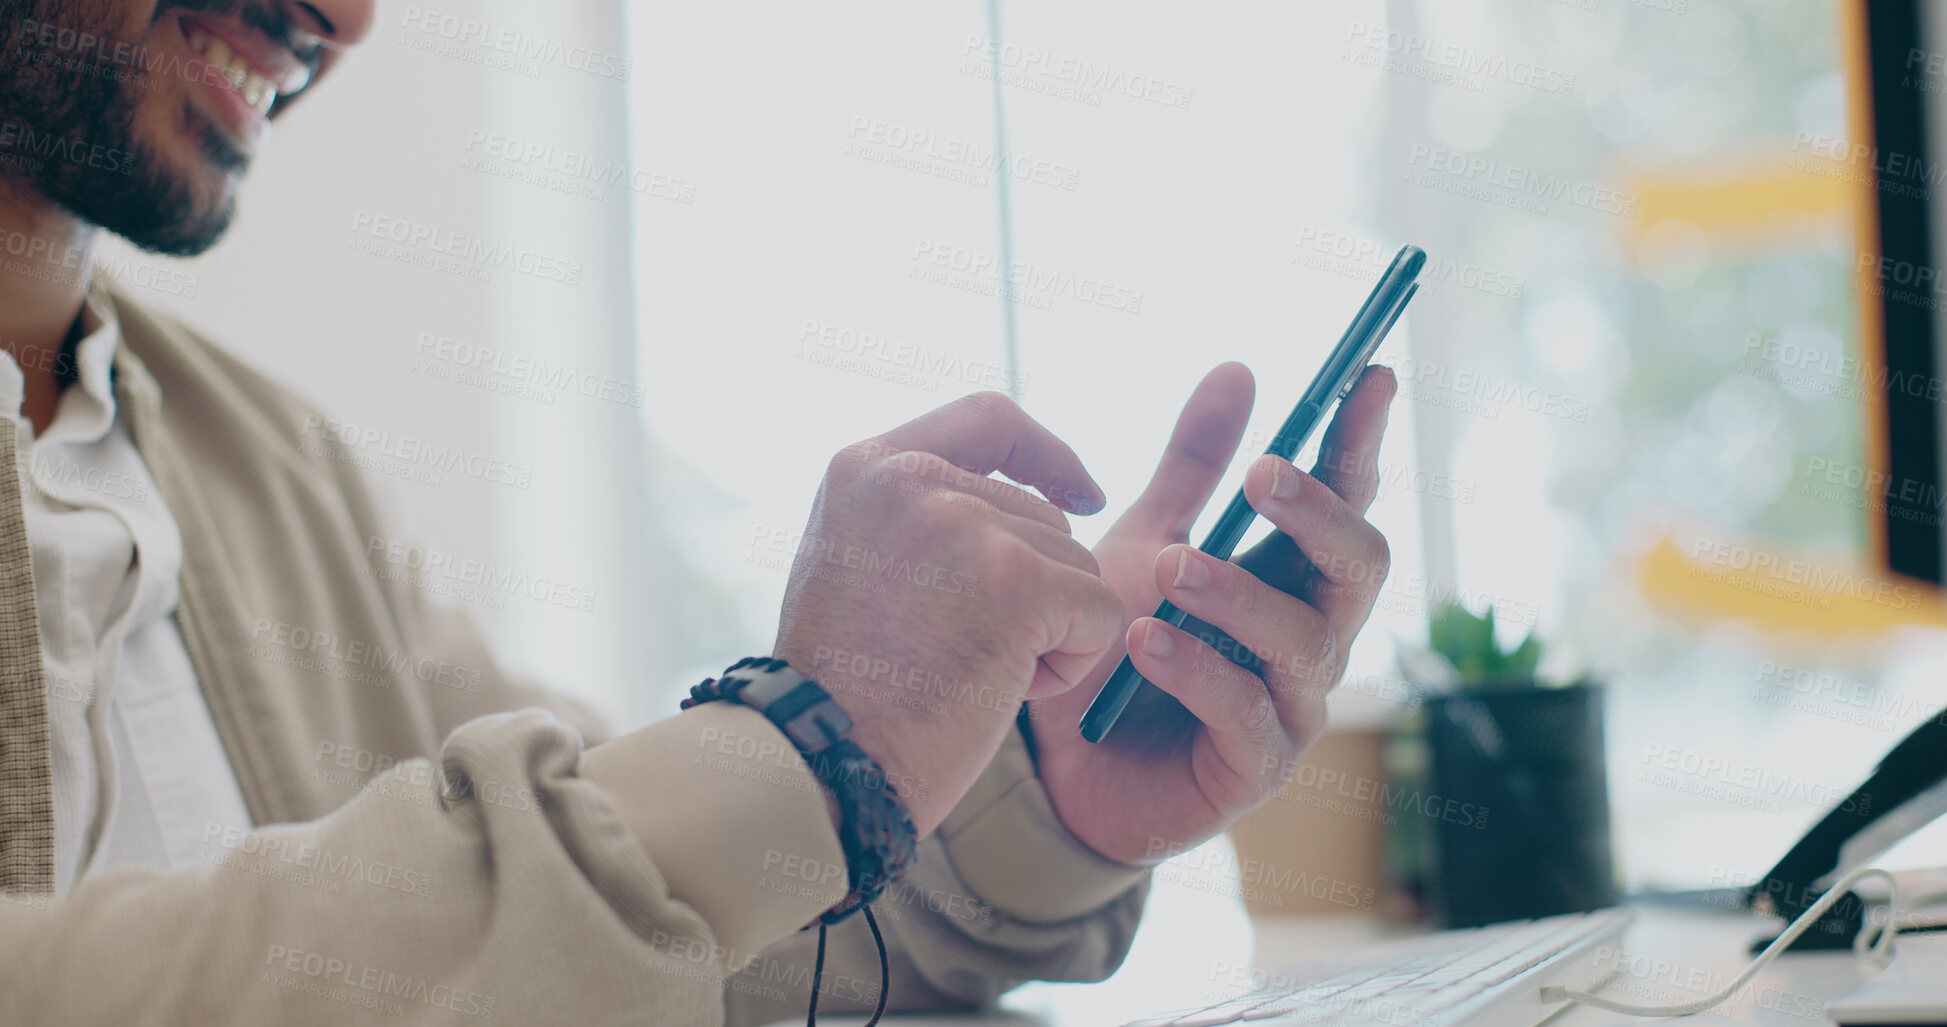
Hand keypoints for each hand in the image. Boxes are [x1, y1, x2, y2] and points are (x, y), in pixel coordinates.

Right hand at [774, 393, 1124, 836]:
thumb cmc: (842, 691)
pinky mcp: (1019, 580)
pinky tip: (1005, 693)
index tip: (1083, 493)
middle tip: (967, 657)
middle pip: (1042, 515)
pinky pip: (1099, 611)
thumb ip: (912, 517)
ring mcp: (966, 524)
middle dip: (1035, 592)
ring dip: (1049, 634)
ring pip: (1076, 565)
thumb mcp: (852, 564)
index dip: (1047, 453)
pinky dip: (1073, 663)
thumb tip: (1005, 502)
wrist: (823, 764)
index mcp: (866, 467)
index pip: (988, 419)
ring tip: (971, 676)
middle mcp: (912, 478)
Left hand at [1028, 363, 1395, 863]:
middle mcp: (1313, 635)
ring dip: (1239, 594)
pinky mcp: (1256, 769)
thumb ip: (1194, 466)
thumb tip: (1239, 368)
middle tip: (1263, 473)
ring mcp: (1295, 706)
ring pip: (1304, 640)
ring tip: (1172, 566)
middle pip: (1361, 566)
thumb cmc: (1117, 647)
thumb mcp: (1147, 541)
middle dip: (1319, 515)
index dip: (1360, 440)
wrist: (1057, 763)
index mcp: (1295, 574)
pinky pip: (1246, 713)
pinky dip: (1197, 670)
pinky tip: (1145, 642)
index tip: (1367, 375)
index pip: (1347, 498)